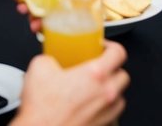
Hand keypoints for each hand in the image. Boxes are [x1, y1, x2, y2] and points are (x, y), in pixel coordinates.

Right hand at [11, 41, 128, 125]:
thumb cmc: (42, 111)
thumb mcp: (39, 68)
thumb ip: (51, 57)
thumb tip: (51, 59)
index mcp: (95, 75)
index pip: (119, 53)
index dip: (112, 47)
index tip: (103, 48)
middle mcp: (106, 94)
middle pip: (122, 75)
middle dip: (112, 70)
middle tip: (98, 69)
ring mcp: (107, 113)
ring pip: (120, 97)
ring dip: (110, 91)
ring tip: (94, 90)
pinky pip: (112, 115)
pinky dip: (104, 110)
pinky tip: (90, 108)